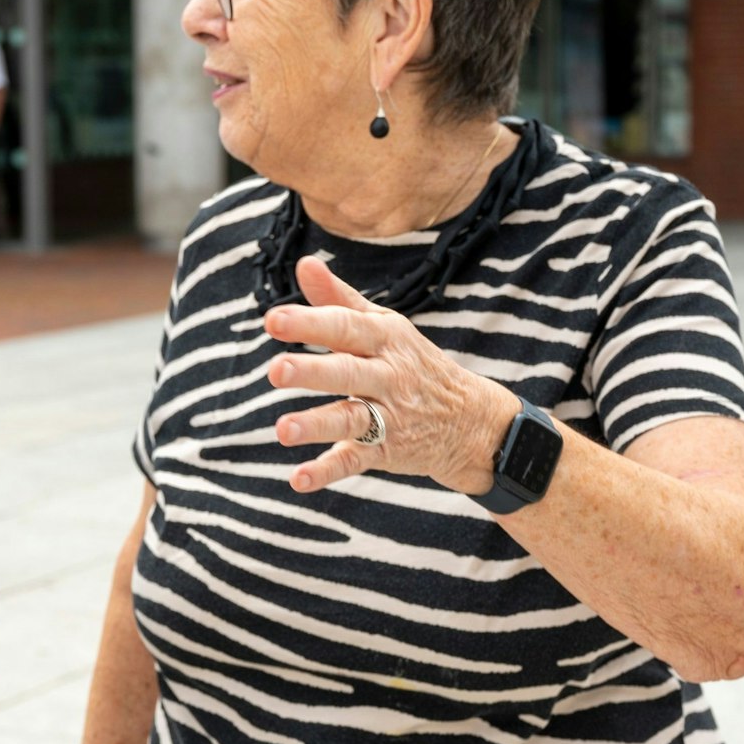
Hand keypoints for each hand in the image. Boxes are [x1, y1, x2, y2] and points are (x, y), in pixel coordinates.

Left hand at [263, 256, 518, 495]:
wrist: (470, 419)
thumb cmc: (410, 362)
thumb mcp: (384, 326)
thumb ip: (339, 299)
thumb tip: (305, 264)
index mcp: (383, 339)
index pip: (345, 326)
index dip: (310, 321)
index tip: (272, 320)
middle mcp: (387, 376)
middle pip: (347, 371)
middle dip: (312, 371)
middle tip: (276, 370)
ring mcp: (389, 415)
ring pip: (350, 419)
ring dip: (316, 424)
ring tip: (283, 429)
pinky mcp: (386, 450)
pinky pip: (355, 460)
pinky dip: (327, 471)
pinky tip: (298, 479)